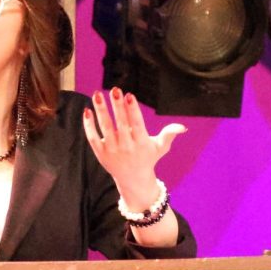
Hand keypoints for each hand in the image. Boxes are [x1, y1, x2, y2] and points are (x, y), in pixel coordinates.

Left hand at [82, 88, 185, 207]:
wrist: (133, 179)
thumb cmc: (148, 158)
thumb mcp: (160, 147)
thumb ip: (169, 135)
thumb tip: (183, 127)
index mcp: (141, 143)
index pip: (137, 124)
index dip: (133, 110)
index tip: (130, 95)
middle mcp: (126, 146)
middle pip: (121, 123)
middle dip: (117, 106)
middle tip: (114, 90)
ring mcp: (112, 149)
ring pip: (105, 127)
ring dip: (101, 111)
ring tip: (97, 94)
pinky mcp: (100, 152)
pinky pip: (93, 137)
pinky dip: (89, 125)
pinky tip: (87, 111)